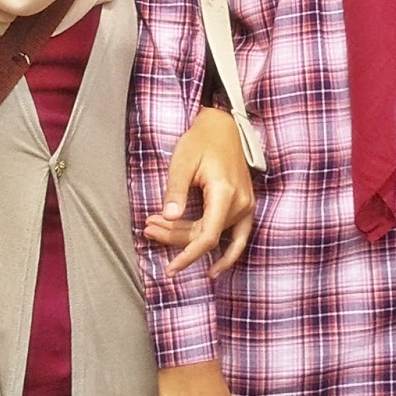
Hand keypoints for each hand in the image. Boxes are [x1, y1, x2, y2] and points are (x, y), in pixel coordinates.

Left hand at [143, 107, 255, 276]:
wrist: (224, 127)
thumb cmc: (201, 141)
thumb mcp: (182, 162)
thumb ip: (176, 191)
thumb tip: (169, 217)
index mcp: (225, 193)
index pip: (206, 236)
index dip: (187, 255)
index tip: (169, 269)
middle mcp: (240, 203)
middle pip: (205, 236)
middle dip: (174, 237)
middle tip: (148, 227)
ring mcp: (246, 206)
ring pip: (215, 236)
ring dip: (188, 241)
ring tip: (161, 234)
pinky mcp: (246, 206)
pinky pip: (239, 237)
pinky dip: (228, 254)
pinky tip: (214, 269)